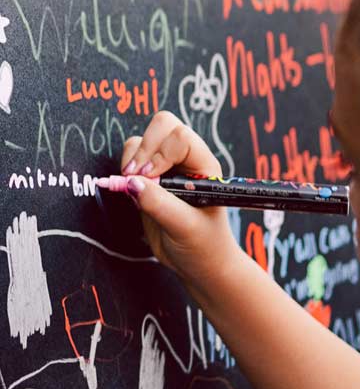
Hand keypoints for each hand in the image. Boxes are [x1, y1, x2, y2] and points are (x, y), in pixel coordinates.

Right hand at [121, 111, 241, 287]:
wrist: (199, 264)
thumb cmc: (204, 246)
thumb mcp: (185, 228)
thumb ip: (160, 204)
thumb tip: (132, 182)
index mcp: (204, 165)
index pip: (181, 138)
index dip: (160, 154)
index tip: (150, 180)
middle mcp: (186, 160)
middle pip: (162, 125)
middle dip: (144, 148)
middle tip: (136, 178)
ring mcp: (167, 167)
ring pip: (142, 140)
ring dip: (132, 159)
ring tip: (134, 187)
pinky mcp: (149, 178)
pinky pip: (131, 157)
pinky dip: (125, 168)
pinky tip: (132, 190)